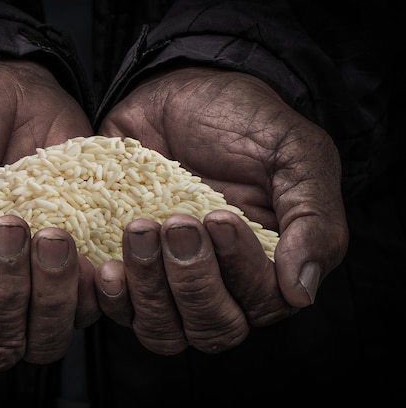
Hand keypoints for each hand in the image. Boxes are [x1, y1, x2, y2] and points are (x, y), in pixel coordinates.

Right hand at [0, 60, 98, 370]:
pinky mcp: (76, 264)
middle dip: (2, 296)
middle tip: (9, 228)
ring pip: (43, 338)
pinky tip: (87, 249)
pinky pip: (93, 307)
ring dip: (49, 296)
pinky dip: (92, 288)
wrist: (3, 88)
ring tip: (52, 234)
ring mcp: (32, 282)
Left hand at [96, 67, 347, 353]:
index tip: (218, 217)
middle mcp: (219, 281)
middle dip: (193, 282)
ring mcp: (169, 279)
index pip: (262, 302)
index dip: (241, 271)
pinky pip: (118, 311)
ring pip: (163, 330)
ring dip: (150, 288)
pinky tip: (107, 265)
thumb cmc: (243, 121)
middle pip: (212, 328)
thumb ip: (312, 218)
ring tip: (139, 230)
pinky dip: (112, 296)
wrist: (180, 90)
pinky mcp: (128, 267)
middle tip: (176, 224)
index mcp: (266, 261)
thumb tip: (300, 292)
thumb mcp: (295, 154)